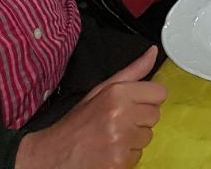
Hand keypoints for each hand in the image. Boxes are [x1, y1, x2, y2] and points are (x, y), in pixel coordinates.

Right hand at [14, 46, 165, 168]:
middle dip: (139, 120)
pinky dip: (125, 156)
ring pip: (147, 137)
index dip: (147, 99)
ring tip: (111, 138)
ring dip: (133, 139)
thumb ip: (132, 71)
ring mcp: (120, 141)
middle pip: (155, 115)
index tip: (133, 104)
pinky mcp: (119, 163)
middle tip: (117, 123)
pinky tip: (109, 152)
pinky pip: (138, 156)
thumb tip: (152, 52)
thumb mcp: (100, 91)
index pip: (159, 93)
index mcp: (117, 94)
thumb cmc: (76, 124)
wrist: (50, 156)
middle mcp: (121, 116)